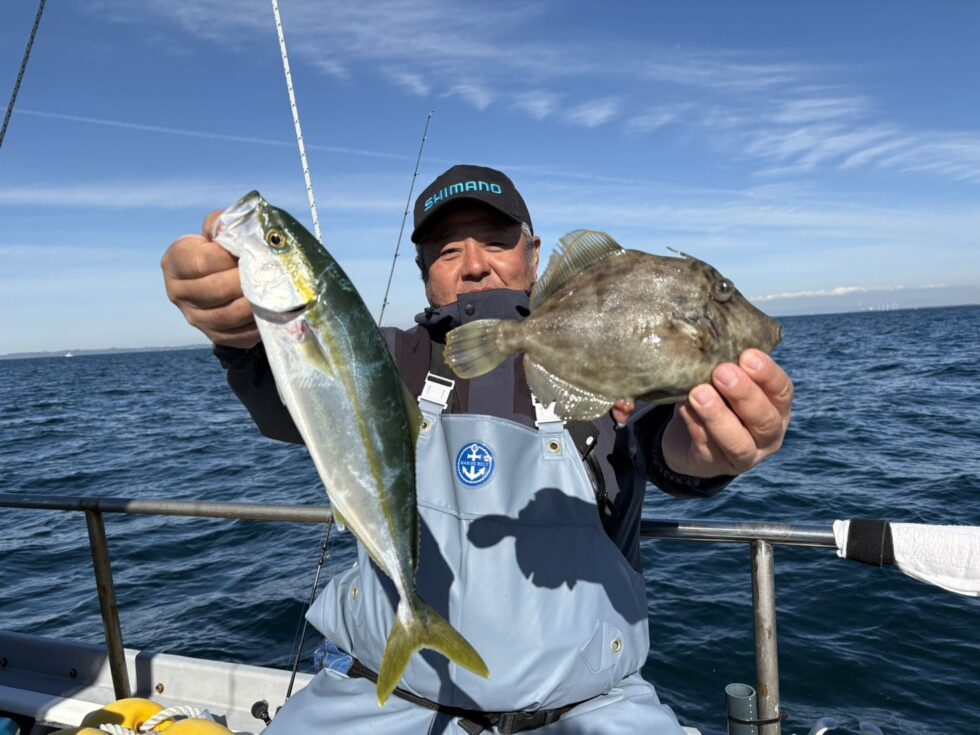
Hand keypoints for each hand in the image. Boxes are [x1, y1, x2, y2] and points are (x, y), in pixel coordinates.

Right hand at [161, 211, 259, 348]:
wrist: (220, 276)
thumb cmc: (221, 249)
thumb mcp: (218, 232)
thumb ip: (222, 225)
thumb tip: (233, 230)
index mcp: (174, 262)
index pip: (200, 262)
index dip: (226, 258)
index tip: (247, 253)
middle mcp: (177, 292)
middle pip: (213, 290)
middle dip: (243, 281)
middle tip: (266, 273)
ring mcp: (195, 317)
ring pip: (226, 315)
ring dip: (252, 304)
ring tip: (270, 292)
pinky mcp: (214, 335)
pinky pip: (237, 335)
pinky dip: (256, 324)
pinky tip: (270, 312)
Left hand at [659, 349, 793, 477]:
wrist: (688, 439)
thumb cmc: (715, 397)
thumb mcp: (726, 381)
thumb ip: (728, 365)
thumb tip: (713, 334)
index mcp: (776, 408)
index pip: (782, 391)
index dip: (767, 374)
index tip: (748, 355)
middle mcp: (768, 435)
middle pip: (764, 419)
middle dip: (744, 394)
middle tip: (722, 372)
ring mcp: (744, 455)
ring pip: (738, 442)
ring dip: (718, 416)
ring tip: (699, 393)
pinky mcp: (715, 465)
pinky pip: (707, 447)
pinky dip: (695, 426)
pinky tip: (684, 408)